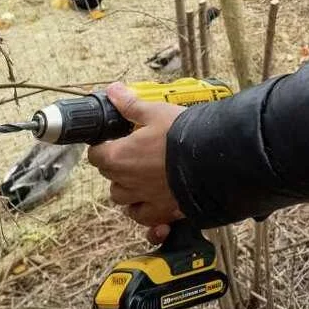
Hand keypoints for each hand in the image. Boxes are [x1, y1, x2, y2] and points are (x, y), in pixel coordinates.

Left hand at [87, 82, 185, 238]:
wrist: (213, 160)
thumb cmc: (183, 135)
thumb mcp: (156, 112)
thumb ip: (131, 105)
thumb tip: (114, 92)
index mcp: (119, 157)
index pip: (95, 155)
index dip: (103, 145)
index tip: (114, 139)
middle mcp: (126, 182)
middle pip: (108, 175)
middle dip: (115, 163)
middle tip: (132, 150)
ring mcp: (144, 198)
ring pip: (122, 197)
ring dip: (126, 187)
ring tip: (139, 175)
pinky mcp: (162, 210)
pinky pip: (142, 216)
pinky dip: (142, 209)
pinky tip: (150, 199)